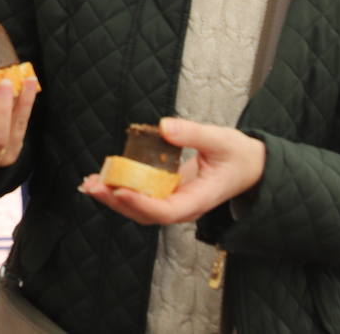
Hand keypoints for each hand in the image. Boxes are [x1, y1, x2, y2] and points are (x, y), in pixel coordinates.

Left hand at [78, 117, 265, 224]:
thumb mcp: (221, 139)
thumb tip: (164, 127)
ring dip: (113, 198)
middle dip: (118, 202)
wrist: (249, 167)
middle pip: (147, 214)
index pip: (168, 210)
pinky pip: (141, 196)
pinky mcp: (167, 193)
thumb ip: (193, 133)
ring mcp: (175, 202)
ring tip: (89, 183)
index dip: (142, 203)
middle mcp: (185, 206)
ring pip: (140, 208)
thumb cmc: (239, 155)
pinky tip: (100, 178)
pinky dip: (120, 188)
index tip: (120, 190)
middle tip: (93, 185)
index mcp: (200, 199)